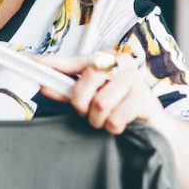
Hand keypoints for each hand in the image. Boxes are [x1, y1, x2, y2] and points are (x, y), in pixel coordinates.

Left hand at [36, 52, 164, 134]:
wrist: (156, 128)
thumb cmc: (119, 108)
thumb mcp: (92, 98)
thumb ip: (69, 92)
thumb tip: (45, 85)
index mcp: (106, 59)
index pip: (75, 61)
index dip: (54, 63)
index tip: (33, 62)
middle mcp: (121, 64)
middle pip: (86, 80)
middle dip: (82, 104)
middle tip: (88, 113)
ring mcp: (134, 80)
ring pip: (100, 103)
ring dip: (98, 120)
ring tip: (106, 120)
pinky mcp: (143, 99)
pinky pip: (114, 118)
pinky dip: (112, 128)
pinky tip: (120, 125)